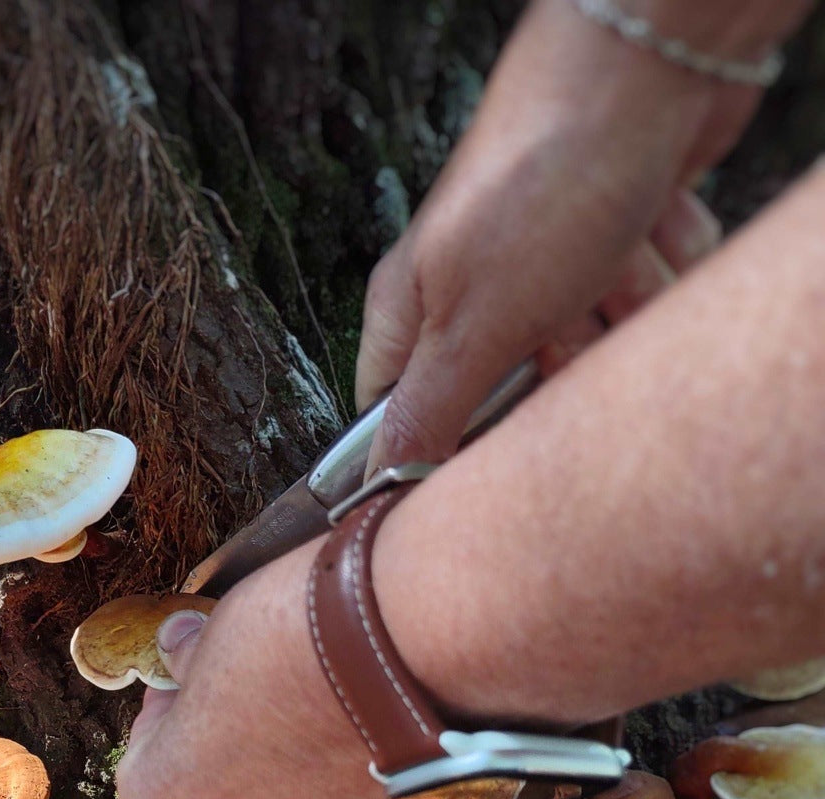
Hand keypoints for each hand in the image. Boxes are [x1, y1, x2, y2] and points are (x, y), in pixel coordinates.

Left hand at [115, 539, 461, 798]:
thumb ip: (188, 665)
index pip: (147, 762)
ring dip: (287, 790)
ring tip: (321, 724)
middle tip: (262, 705)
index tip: (201, 677)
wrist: (407, 667)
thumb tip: (180, 652)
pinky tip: (359, 746)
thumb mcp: (210, 638)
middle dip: (229, 764)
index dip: (175, 713)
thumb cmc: (286, 652)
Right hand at [357, 0, 803, 463]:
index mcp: (416, 311)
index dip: (448, 446)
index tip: (493, 446)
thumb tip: (384, 481)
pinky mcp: (621, 242)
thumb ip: (428, 410)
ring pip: (601, 349)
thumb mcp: (471, 321)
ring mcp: (555, 266)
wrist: (646, 66)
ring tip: (615, 246)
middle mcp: (479, 292)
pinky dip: (663, 260)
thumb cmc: (541, 180)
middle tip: (566, 316)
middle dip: (564, 364)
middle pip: (522, 396)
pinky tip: (650, 216)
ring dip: (624, 306)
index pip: (405, 419)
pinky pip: (654, 301)